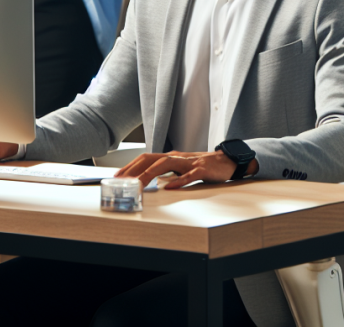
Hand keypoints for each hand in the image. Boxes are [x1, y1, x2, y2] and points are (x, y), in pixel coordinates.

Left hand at [114, 149, 255, 189]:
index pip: (146, 158)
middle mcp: (177, 157)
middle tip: (121, 181)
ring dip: (149, 174)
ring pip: (166, 164)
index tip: (117, 176)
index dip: (130, 166)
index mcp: (171, 157)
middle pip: (151, 159)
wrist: (227, 161)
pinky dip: (178, 181)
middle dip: (134, 169)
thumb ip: (168, 172)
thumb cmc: (203, 166)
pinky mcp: (201, 169)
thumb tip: (152, 181)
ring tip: (138, 183)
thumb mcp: (182, 168)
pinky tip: (169, 187)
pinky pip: (188, 175)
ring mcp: (189, 162)